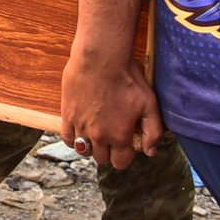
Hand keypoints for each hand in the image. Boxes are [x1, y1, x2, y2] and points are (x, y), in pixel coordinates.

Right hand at [60, 53, 163, 169]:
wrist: (100, 57)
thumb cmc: (126, 78)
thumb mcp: (149, 104)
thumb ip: (153, 131)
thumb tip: (150, 152)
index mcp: (119, 136)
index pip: (121, 162)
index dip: (125, 156)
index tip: (126, 144)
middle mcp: (98, 136)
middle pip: (101, 158)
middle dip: (108, 152)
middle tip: (112, 138)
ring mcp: (80, 126)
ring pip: (83, 150)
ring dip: (90, 147)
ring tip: (95, 136)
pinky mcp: (67, 114)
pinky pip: (66, 137)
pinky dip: (73, 139)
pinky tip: (79, 131)